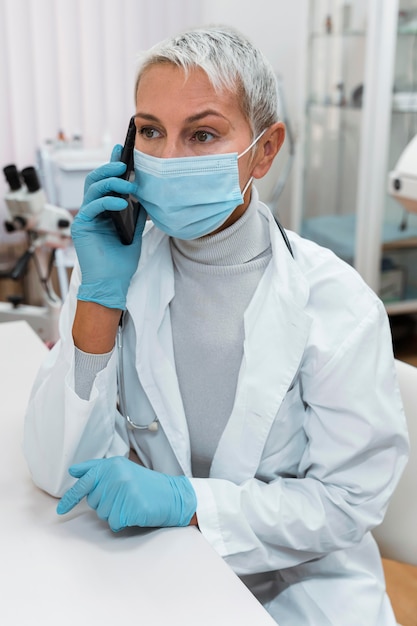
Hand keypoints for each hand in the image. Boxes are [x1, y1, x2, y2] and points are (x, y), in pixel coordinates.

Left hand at [56, 457, 196, 531]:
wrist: (173, 495)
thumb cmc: (146, 484)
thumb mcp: (122, 469)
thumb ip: (97, 469)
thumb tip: (73, 471)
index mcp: (112, 465)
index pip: (84, 482)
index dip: (70, 498)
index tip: (60, 511)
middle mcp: (115, 476)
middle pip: (93, 501)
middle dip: (104, 503)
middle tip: (123, 497)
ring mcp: (123, 491)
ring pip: (102, 514)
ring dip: (113, 513)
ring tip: (129, 503)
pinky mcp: (130, 507)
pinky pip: (114, 523)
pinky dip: (122, 522)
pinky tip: (133, 512)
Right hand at [71, 145, 146, 309]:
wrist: (112, 283)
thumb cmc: (121, 262)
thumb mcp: (135, 232)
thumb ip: (137, 214)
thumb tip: (146, 196)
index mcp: (103, 210)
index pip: (106, 183)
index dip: (112, 165)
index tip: (122, 149)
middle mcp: (92, 211)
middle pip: (95, 180)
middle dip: (109, 168)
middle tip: (123, 164)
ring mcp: (85, 218)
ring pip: (92, 189)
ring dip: (110, 182)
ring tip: (127, 183)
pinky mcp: (81, 227)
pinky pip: (92, 207)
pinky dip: (107, 202)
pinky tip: (122, 203)